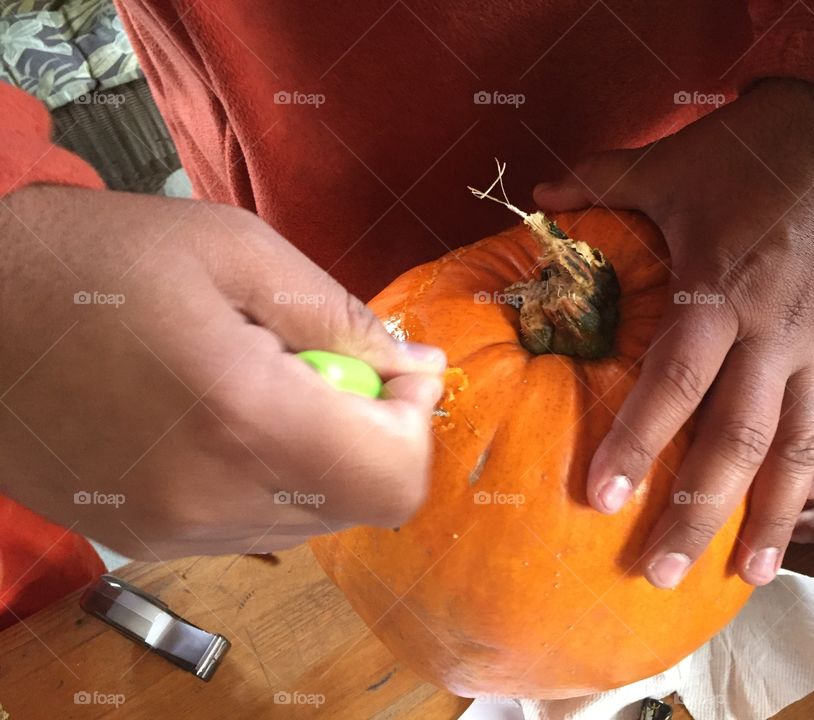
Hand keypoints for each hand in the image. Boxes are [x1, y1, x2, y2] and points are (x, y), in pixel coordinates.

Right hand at [0, 186, 444, 558]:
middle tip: (322, 363)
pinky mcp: (144, 539)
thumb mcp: (240, 251)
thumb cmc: (100, 258)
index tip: (397, 371)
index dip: (415, 423)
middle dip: (367, 432)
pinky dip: (266, 477)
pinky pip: (250, 524)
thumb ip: (342, 319)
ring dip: (317, 456)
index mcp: (244, 418)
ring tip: (260, 384)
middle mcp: (211, 497)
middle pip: (359, 501)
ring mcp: (172, 531)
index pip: (394, 478)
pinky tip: (221, 418)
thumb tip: (418, 366)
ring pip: (308, 518)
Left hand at [535, 79, 813, 586]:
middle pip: (735, 438)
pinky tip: (791, 518)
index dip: (639, 441)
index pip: (674, 383)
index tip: (603, 498)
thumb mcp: (670, 164)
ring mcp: (813, 347)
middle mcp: (769, 334)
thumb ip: (600, 183)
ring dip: (767, 516)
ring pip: (793, 447)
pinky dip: (809, 476)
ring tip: (743, 576)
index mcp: (718, 291)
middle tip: (659, 570)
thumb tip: (536, 200)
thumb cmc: (751, 154)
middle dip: (698, 510)